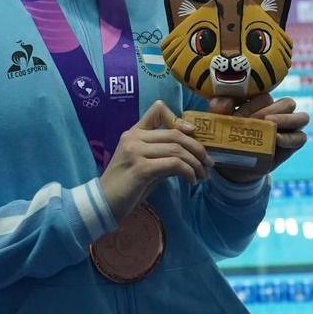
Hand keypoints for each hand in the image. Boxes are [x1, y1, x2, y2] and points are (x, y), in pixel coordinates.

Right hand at [99, 100, 213, 222]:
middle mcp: (134, 137)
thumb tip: (189, 155)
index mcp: (133, 133)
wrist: (104, 203)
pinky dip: (188, 172)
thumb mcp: (145, 165)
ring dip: (195, 163)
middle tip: (209, 164)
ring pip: (177, 149)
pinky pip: (174, 164)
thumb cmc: (126, 186)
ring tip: (202, 176)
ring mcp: (136, 152)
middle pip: (175, 134)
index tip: (193, 133)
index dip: (179, 119)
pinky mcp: (141, 168)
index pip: (158, 110)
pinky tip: (192, 181)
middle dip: (197, 148)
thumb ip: (162, 155)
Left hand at [208, 94, 309, 181]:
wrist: (233, 164)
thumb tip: (224, 102)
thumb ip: (219, 109)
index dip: (253, 104)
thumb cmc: (227, 137)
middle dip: (273, 111)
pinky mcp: (293, 144)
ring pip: (301, 117)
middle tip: (259, 120)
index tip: (237, 115)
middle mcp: (278, 112)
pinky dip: (290, 138)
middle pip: (287, 103)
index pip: (265, 97)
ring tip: (271, 124)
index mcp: (261, 102)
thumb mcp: (219, 122)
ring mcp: (288, 128)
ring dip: (287, 120)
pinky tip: (276, 140)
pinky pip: (300, 138)